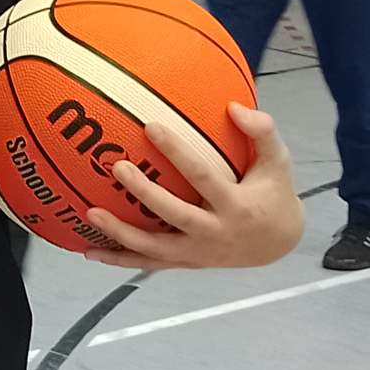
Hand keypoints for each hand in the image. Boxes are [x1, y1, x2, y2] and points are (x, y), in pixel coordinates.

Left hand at [85, 104, 303, 269]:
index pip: (203, 176)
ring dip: (120, 234)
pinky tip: (89, 251)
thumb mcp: (279, 162)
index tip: (151, 126)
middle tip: (117, 167)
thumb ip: (262, 132)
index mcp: (237, 205)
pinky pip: (149, 263)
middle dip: (144, 192)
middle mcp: (215, 233)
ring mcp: (198, 252)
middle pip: (174, 214)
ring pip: (154, 247)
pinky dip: (120, 259)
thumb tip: (235, 106)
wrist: (278, 244)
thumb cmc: (274, 194)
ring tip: (89, 213)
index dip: (177, 151)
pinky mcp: (186, 262)